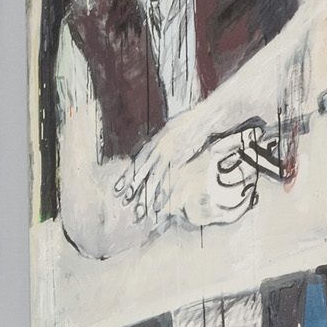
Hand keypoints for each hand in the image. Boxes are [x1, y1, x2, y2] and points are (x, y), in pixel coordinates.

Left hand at [116, 115, 262, 228]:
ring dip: (145, 194)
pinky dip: (163, 194)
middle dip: (131, 186)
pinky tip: (158, 205)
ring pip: (153, 178)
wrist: (208, 117)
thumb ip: (165, 140)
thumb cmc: (194, 124)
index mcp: (156, 140)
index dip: (128, 175)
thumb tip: (159, 146)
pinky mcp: (181, 159)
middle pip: (142, 170)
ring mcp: (169, 153)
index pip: (138, 160)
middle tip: (123, 200)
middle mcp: (159, 146)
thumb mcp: (174, 129)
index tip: (119, 188)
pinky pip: (169, 181)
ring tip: (139, 208)